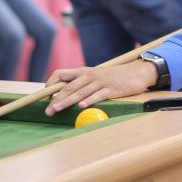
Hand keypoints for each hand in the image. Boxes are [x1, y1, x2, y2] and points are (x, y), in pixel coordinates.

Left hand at [44, 61, 158, 115]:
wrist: (136, 72)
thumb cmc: (114, 77)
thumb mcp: (96, 76)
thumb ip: (82, 83)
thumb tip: (66, 94)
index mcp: (84, 71)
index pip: (62, 73)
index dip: (52, 82)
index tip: (45, 93)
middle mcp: (90, 75)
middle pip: (69, 87)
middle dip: (56, 98)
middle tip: (47, 110)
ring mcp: (100, 82)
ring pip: (80, 92)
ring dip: (67, 101)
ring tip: (56, 109)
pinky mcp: (111, 89)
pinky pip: (98, 95)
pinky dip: (89, 101)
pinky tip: (81, 106)